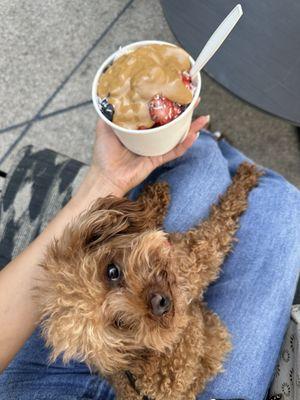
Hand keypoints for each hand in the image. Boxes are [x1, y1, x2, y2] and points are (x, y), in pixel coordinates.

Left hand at [90, 108, 209, 195]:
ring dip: (192, 127)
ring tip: (204, 118)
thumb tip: (108, 96)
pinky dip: (185, 144)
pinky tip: (194, 135)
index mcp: (139, 128)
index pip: (156, 112)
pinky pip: (174, 151)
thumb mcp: (104, 128)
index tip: (175, 90)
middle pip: (171, 123)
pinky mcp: (158, 160)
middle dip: (184, 112)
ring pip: (177, 136)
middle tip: (195, 99)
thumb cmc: (104, 155)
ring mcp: (155, 149)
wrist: (106, 176)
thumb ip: (108, 113)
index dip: (167, 102)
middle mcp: (149, 138)